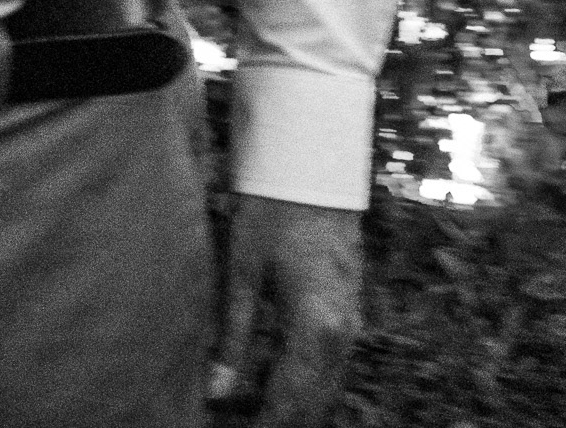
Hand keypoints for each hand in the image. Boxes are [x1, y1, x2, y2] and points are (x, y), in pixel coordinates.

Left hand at [211, 195, 362, 424]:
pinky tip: (265, 383)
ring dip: (287, 406)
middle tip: (229, 422)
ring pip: (322, 389)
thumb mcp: (242, 270)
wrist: (314, 163)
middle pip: (311, 406)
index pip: (287, 405)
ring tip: (239, 412)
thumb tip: (214, 393)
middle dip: (272, 421)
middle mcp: (342, 334)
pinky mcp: (348, 310)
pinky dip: (299, 382)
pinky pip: (328, 365)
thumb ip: (232, 337)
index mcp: (316, 329)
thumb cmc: (272, 209)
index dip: (257, 427)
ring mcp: (351, 322)